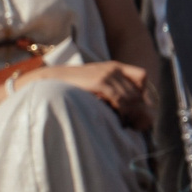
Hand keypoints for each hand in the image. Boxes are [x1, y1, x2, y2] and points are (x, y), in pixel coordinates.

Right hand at [28, 60, 151, 127]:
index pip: (141, 77)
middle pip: (139, 90)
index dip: (143, 94)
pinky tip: (120, 119)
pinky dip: (124, 110)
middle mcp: (114, 68)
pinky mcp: (101, 81)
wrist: (49, 80)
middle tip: (136, 123)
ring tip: (127, 124)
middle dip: (139, 108)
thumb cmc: (70, 86)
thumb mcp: (94, 84)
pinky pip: (122, 98)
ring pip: (132, 96)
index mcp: (115, 67)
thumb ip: (110, 91)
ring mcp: (108, 74)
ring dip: (133, 112)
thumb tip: (128, 110)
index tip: (138, 109)